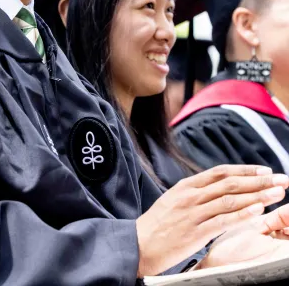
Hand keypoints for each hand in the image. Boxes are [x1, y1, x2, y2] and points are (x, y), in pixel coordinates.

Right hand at [136, 164, 288, 275]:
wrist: (139, 244)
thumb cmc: (158, 225)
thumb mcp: (174, 201)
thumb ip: (196, 194)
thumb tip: (219, 190)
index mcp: (186, 186)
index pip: (221, 172)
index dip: (245, 170)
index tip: (265, 169)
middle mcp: (191, 195)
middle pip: (230, 183)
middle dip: (259, 180)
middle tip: (281, 178)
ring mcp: (194, 213)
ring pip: (231, 200)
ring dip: (258, 195)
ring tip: (278, 193)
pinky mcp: (196, 232)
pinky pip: (224, 221)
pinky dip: (244, 215)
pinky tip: (259, 211)